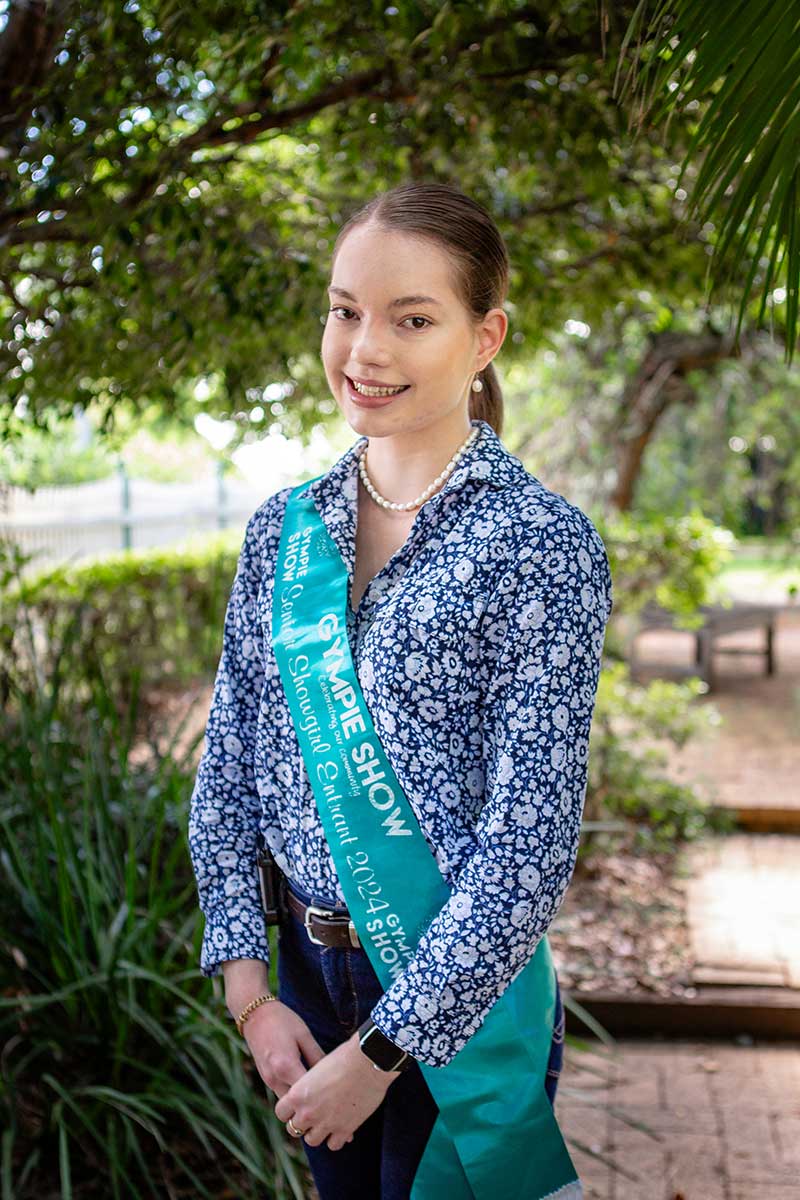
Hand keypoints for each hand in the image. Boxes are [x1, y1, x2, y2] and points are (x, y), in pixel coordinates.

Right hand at [241, 1000, 357, 1145]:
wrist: (254, 1014)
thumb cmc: (282, 1020)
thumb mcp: (304, 1035)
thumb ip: (317, 1056)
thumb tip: (334, 1074)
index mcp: (286, 1066)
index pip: (308, 1094)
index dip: (326, 1102)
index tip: (343, 1107)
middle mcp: (275, 1078)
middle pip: (296, 1107)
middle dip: (314, 1111)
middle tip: (335, 1115)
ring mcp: (268, 1080)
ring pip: (288, 1105)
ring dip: (303, 1108)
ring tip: (324, 1109)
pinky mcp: (266, 1078)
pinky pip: (282, 1095)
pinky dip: (294, 1099)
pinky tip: (308, 1096)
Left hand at [274, 1031, 400, 1151]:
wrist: (368, 1062)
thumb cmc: (344, 1057)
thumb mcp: (318, 1068)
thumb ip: (308, 1085)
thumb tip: (308, 1092)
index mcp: (298, 1094)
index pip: (281, 1113)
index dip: (289, 1110)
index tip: (297, 1106)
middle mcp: (308, 1112)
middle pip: (293, 1129)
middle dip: (302, 1123)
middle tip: (313, 1114)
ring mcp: (325, 1124)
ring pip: (312, 1140)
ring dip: (317, 1132)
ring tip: (326, 1121)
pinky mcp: (344, 1130)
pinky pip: (333, 1145)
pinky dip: (336, 1138)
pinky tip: (341, 1126)